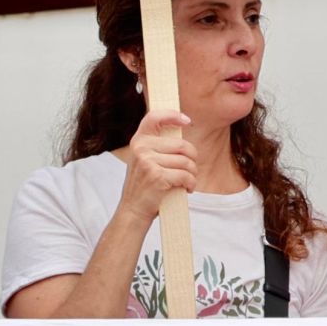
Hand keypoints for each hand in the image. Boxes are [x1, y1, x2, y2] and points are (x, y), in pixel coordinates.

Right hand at [116, 109, 194, 223]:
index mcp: (138, 140)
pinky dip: (191, 183)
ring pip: (186, 162)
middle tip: (191, 169)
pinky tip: (187, 188)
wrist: (133, 210)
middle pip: (182, 145)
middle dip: (193, 158)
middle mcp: (141, 148)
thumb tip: (181, 126)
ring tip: (188, 181)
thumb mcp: (145, 159)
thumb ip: (157, 145)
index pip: (154, 117)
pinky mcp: (157, 176)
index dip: (172, 115)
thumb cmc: (145, 185)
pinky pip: (185, 175)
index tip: (186, 120)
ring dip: (193, 174)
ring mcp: (148, 161)